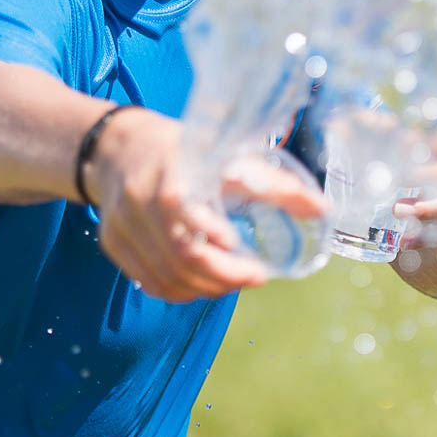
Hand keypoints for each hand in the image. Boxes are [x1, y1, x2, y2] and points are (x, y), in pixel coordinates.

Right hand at [84, 109, 314, 302]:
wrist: (116, 146)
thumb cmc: (182, 150)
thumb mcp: (228, 157)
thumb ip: (275, 185)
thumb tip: (323, 210)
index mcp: (168, 177)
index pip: (187, 219)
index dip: (219, 250)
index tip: (254, 266)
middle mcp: (138, 204)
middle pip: (181, 259)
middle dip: (223, 277)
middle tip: (253, 277)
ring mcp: (120, 228)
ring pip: (165, 277)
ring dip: (204, 288)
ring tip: (232, 280)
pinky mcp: (113, 244)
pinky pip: (149, 282)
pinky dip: (180, 290)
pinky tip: (203, 283)